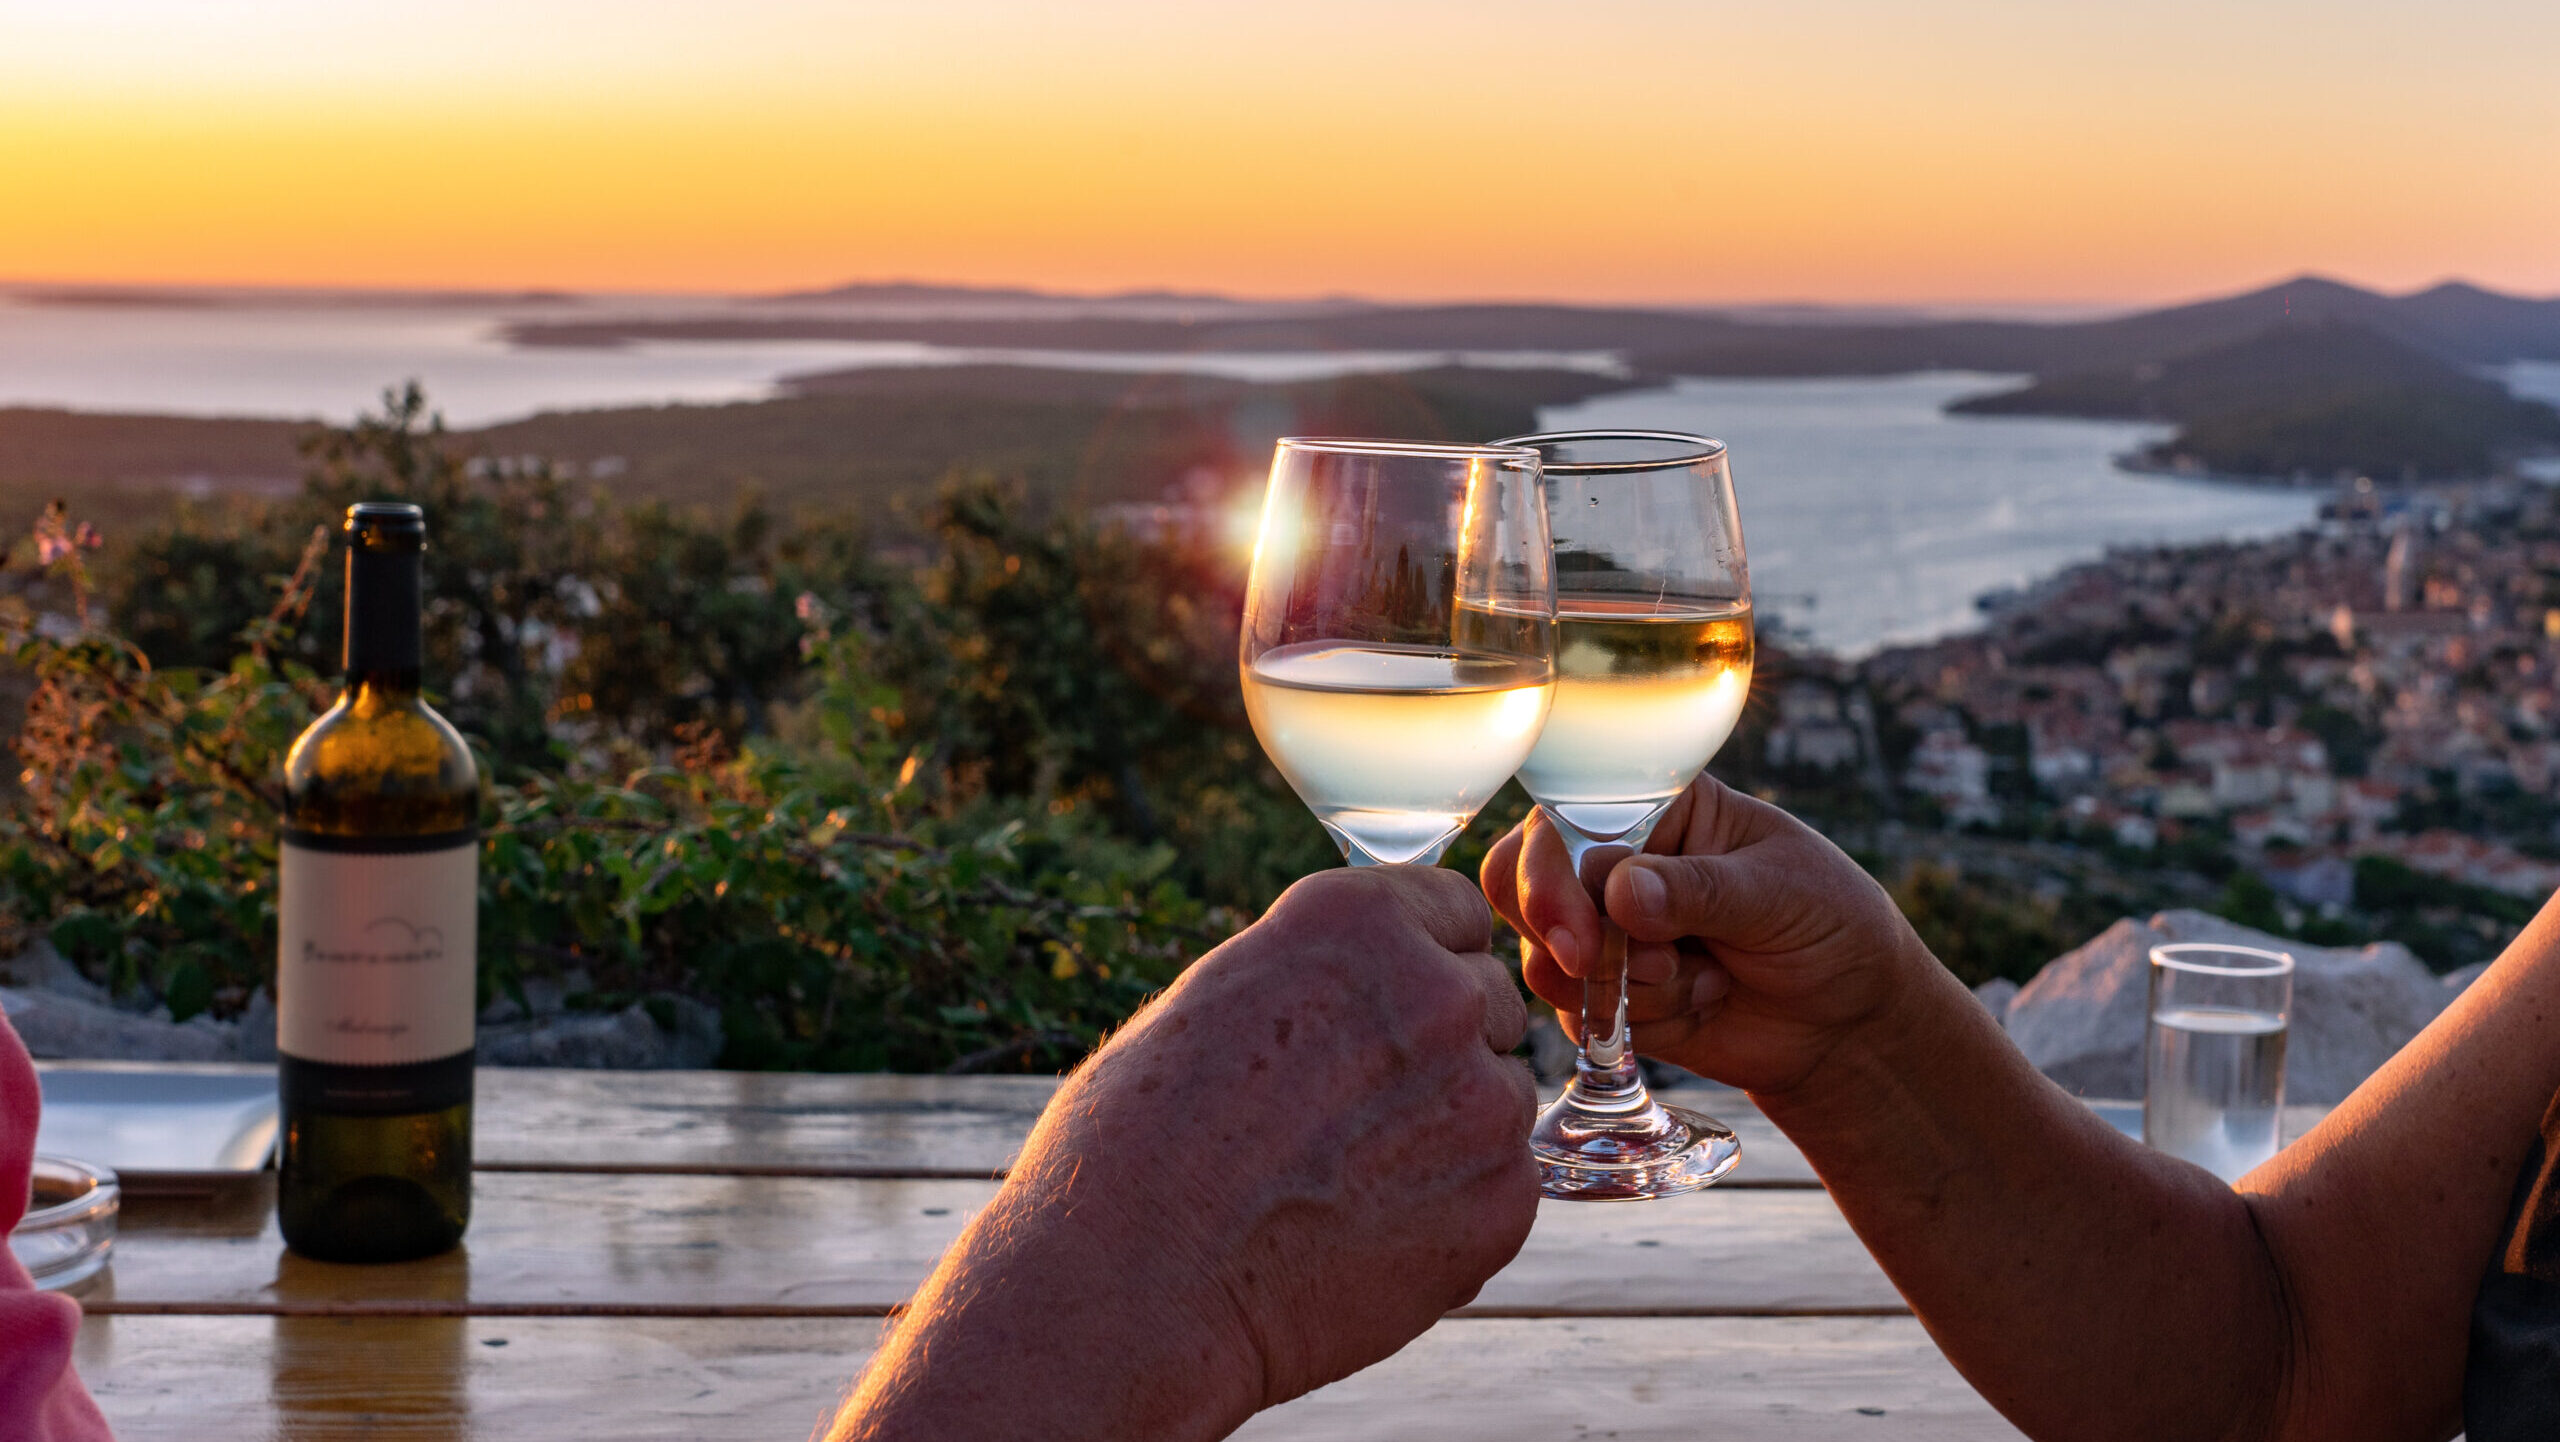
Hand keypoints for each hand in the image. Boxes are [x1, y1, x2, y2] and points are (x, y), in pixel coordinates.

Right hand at [837, 865, 1539, 1441]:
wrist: (1134, 1289)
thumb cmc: (1137, 1146)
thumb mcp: (1219, 999)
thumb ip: (1323, 976)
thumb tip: (1376, 984)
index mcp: (1357, 922)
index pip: (1453, 909)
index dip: (1417, 963)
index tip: (1377, 1015)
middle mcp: (1438, 991)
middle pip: (1486, 1000)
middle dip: (1436, 1048)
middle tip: (1347, 1114)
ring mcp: (1482, 1099)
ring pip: (1501, 1095)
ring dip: (1451, 1129)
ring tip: (1344, 1183)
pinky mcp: (1504, 1201)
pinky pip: (1505, 1184)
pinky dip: (1455, 1210)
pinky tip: (1366, 1236)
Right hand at [1481, 774, 1933, 1095]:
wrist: (1850, 1022)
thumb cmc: (1831, 927)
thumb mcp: (1780, 893)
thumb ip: (1701, 891)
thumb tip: (1621, 893)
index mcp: (1653, 807)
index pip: (1560, 818)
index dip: (1547, 872)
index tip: (1576, 936)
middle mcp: (1613, 860)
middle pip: (1517, 881)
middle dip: (1558, 934)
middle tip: (1605, 969)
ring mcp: (1603, 930)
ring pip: (1542, 956)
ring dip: (1615, 984)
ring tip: (1695, 978)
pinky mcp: (1605, 995)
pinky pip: (1575, 1013)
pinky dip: (1633, 1023)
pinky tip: (1699, 1004)